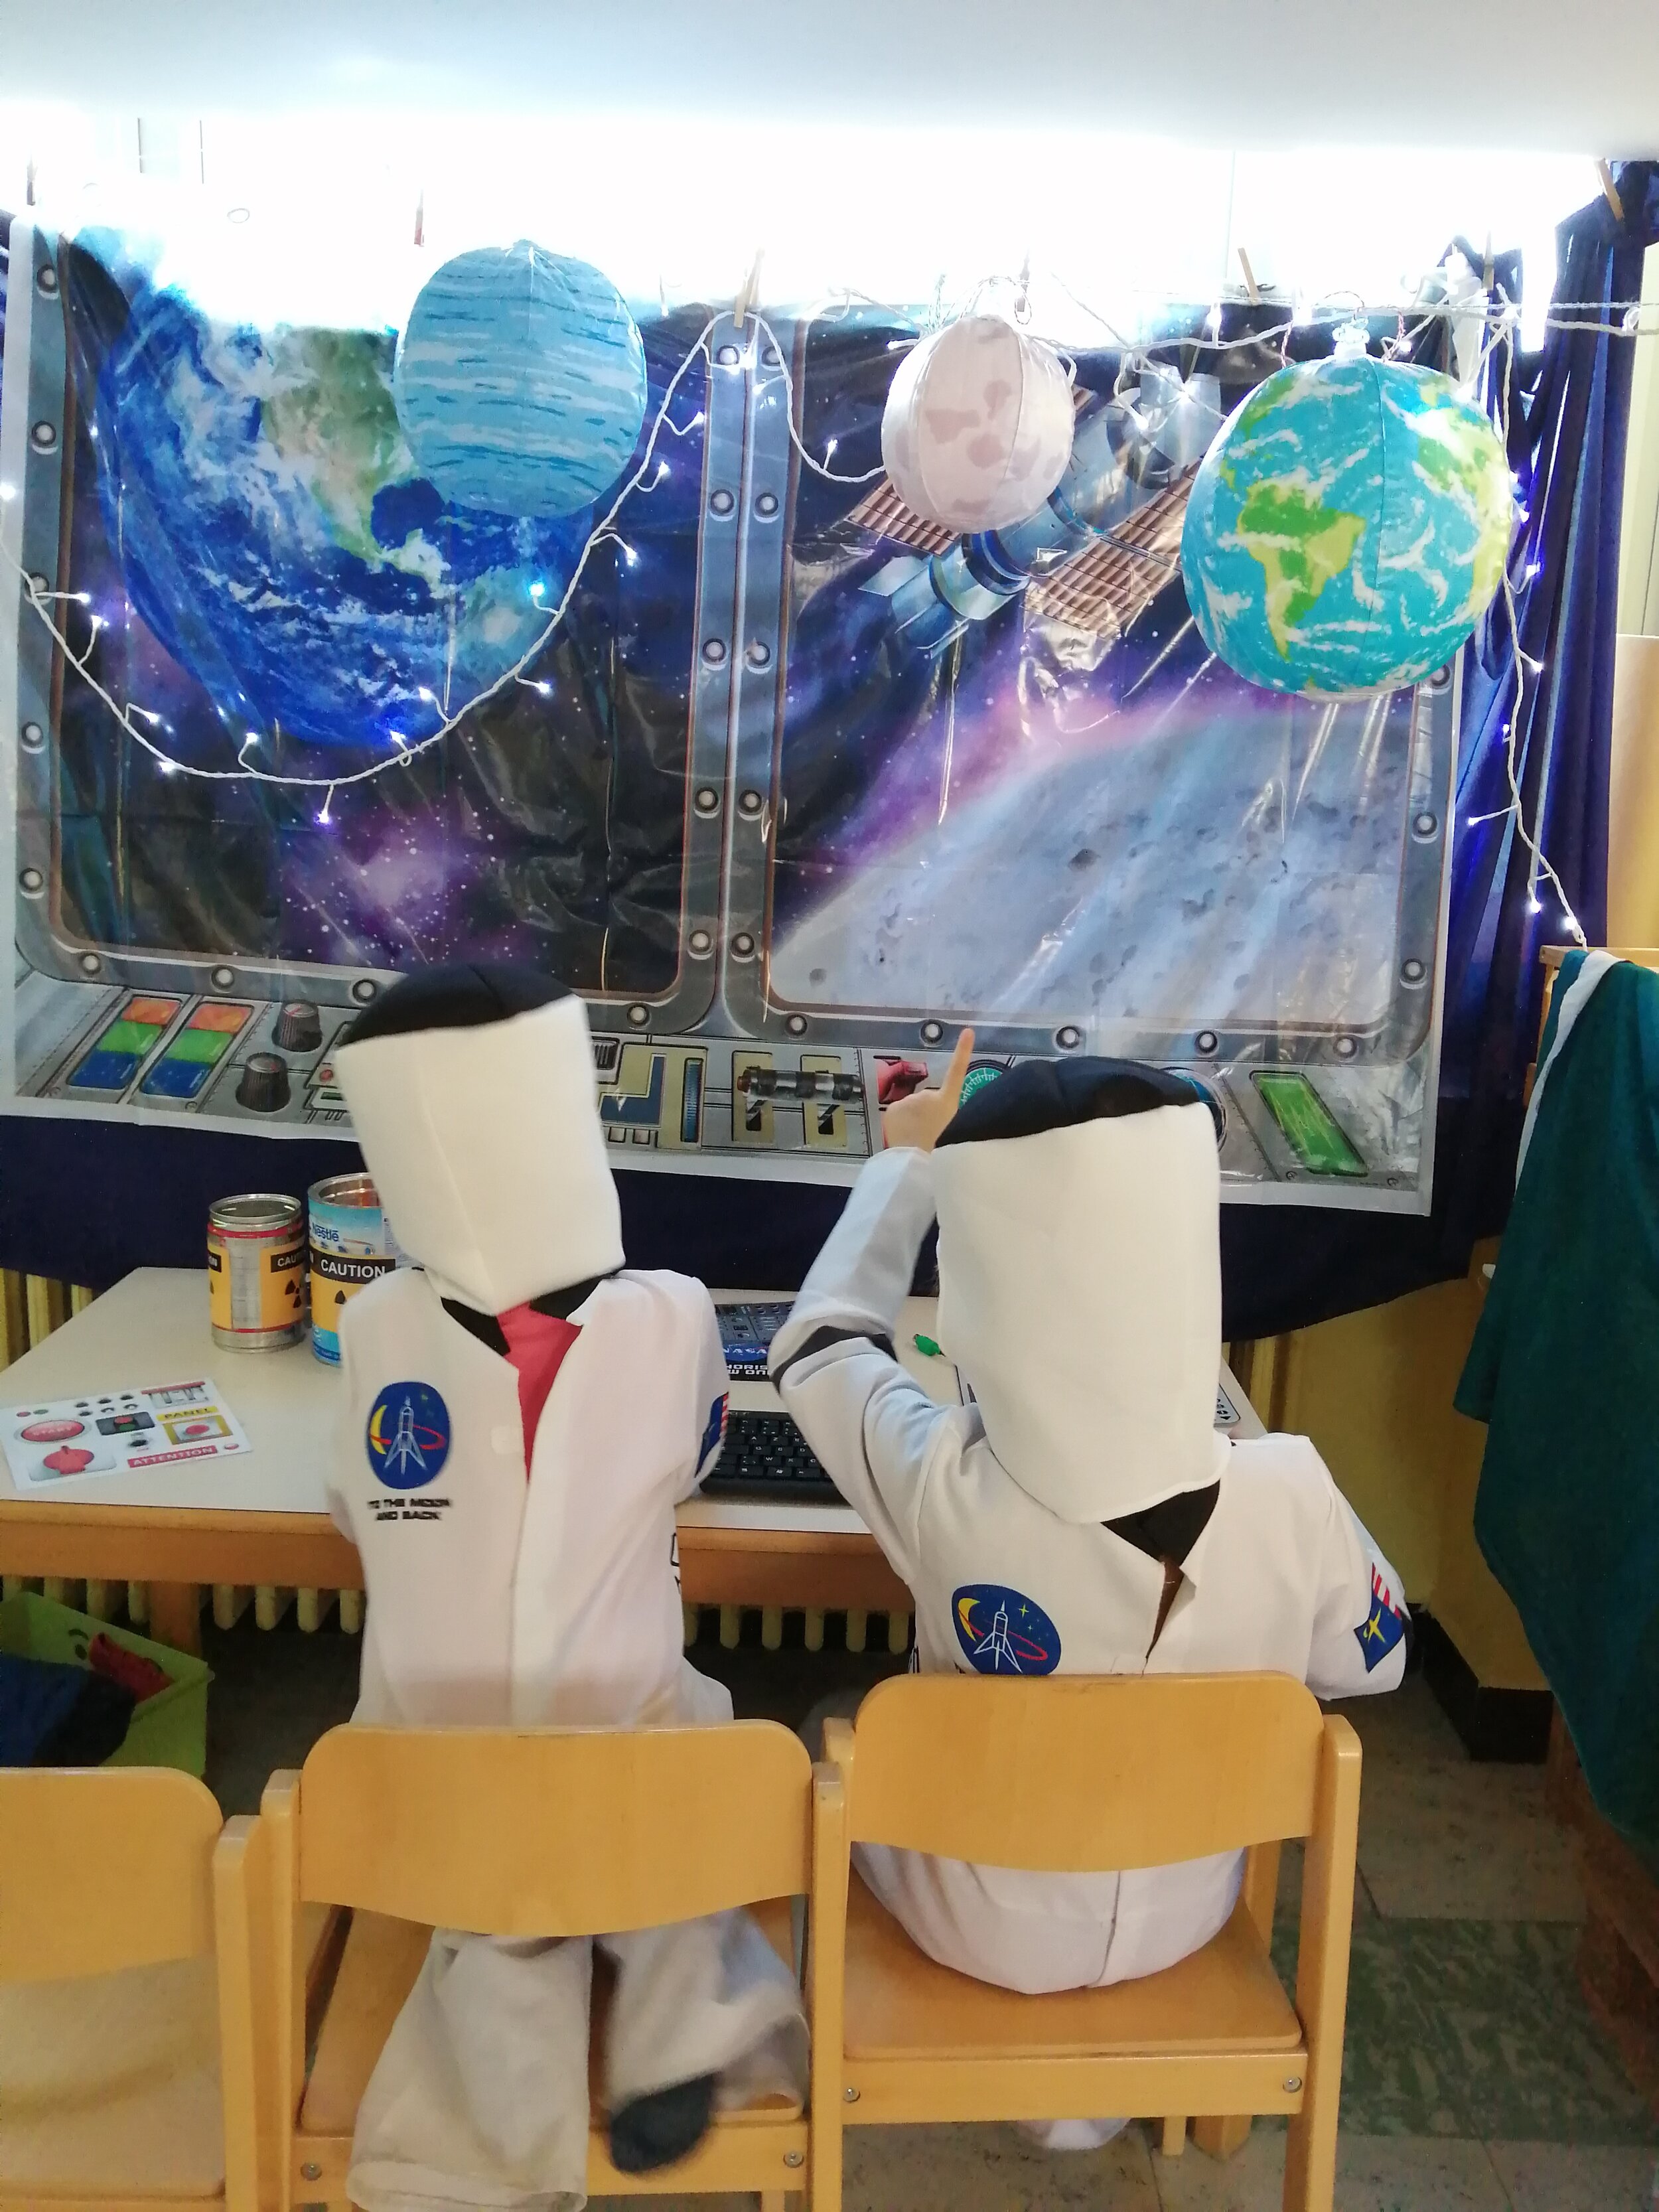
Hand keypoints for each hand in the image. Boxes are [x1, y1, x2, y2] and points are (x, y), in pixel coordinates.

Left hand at [881, 1030, 974, 1152]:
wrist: (916, 1162)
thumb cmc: (940, 1151)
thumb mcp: (955, 1131)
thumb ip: (945, 1115)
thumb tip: (932, 1114)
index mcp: (947, 1101)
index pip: (957, 1071)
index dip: (963, 1051)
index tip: (967, 1031)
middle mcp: (928, 1095)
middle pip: (927, 1101)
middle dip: (927, 1113)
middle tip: (931, 1134)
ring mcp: (908, 1100)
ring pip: (911, 1108)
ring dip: (913, 1120)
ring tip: (917, 1139)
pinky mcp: (892, 1109)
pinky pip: (898, 1114)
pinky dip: (900, 1123)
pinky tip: (904, 1137)